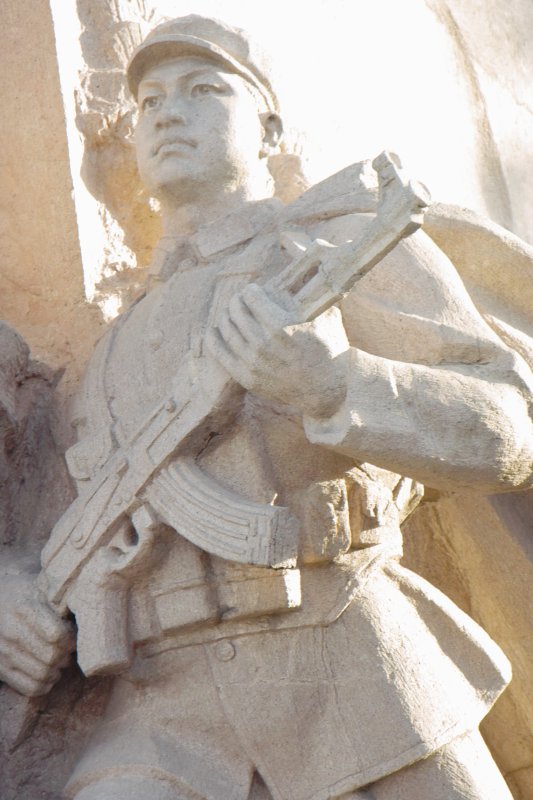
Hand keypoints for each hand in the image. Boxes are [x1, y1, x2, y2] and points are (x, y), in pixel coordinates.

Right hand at [0, 573, 73, 695]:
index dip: (71, 637)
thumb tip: (86, 613)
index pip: (57, 634)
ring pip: (42, 674)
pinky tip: (48, 672)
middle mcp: (10, 632)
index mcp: (23, 608)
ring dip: (57, 670)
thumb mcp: (39, 588)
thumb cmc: (21, 595)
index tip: (74, 634)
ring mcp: (2, 653)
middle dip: (66, 655)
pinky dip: (45, 684)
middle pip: (51, 656)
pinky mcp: (0, 669)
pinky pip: (30, 687)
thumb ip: (59, 601)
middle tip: (69, 650)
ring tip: (60, 661)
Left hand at [206, 283, 349, 417]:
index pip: (252, 298)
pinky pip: (222, 355)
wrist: (327, 389)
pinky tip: (214, 331)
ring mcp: (253, 363)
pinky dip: (214, 340)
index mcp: (281, 326)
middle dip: (237, 301)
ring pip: (227, 331)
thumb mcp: (324, 317)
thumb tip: (299, 277)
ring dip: (226, 317)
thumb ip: (310, 297)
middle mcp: (263, 345)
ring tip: (231, 313)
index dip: (251, 291)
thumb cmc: (329, 350)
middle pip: (237, 312)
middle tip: (240, 300)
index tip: (253, 290)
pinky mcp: (247, 378)